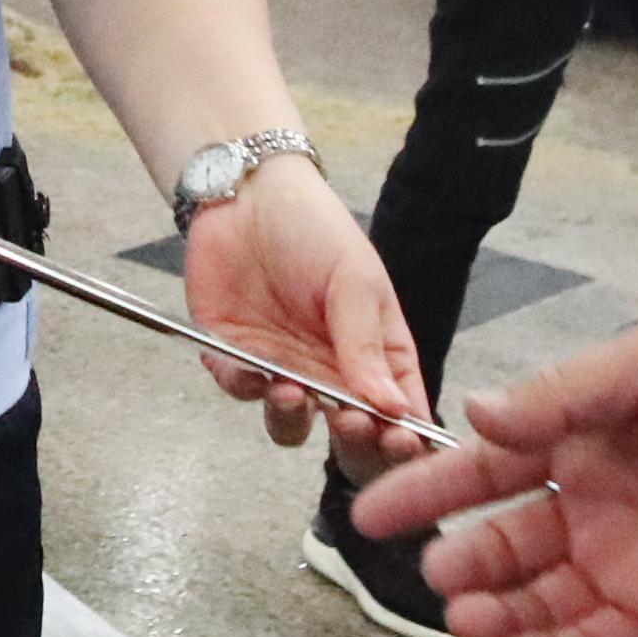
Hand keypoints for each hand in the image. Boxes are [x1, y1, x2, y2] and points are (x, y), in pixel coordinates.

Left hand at [178, 153, 430, 477]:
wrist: (245, 193)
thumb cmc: (314, 228)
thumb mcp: (354, 279)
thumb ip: (366, 344)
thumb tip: (393, 408)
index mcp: (377, 354)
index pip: (399, 411)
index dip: (404, 438)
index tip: (401, 442)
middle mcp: (331, 372)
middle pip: (348, 436)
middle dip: (352, 444)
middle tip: (349, 423)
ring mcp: (282, 368)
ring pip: (290, 424)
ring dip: (291, 418)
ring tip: (291, 391)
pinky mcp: (233, 356)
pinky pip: (239, 388)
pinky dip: (242, 384)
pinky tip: (248, 368)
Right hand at [345, 326, 637, 636]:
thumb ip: (558, 397)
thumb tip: (474, 415)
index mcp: (584, 443)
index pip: (488, 472)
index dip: (431, 491)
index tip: (373, 511)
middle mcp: (596, 510)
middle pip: (507, 546)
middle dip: (463, 563)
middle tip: (433, 574)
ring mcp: (629, 568)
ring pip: (542, 603)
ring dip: (499, 615)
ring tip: (464, 619)